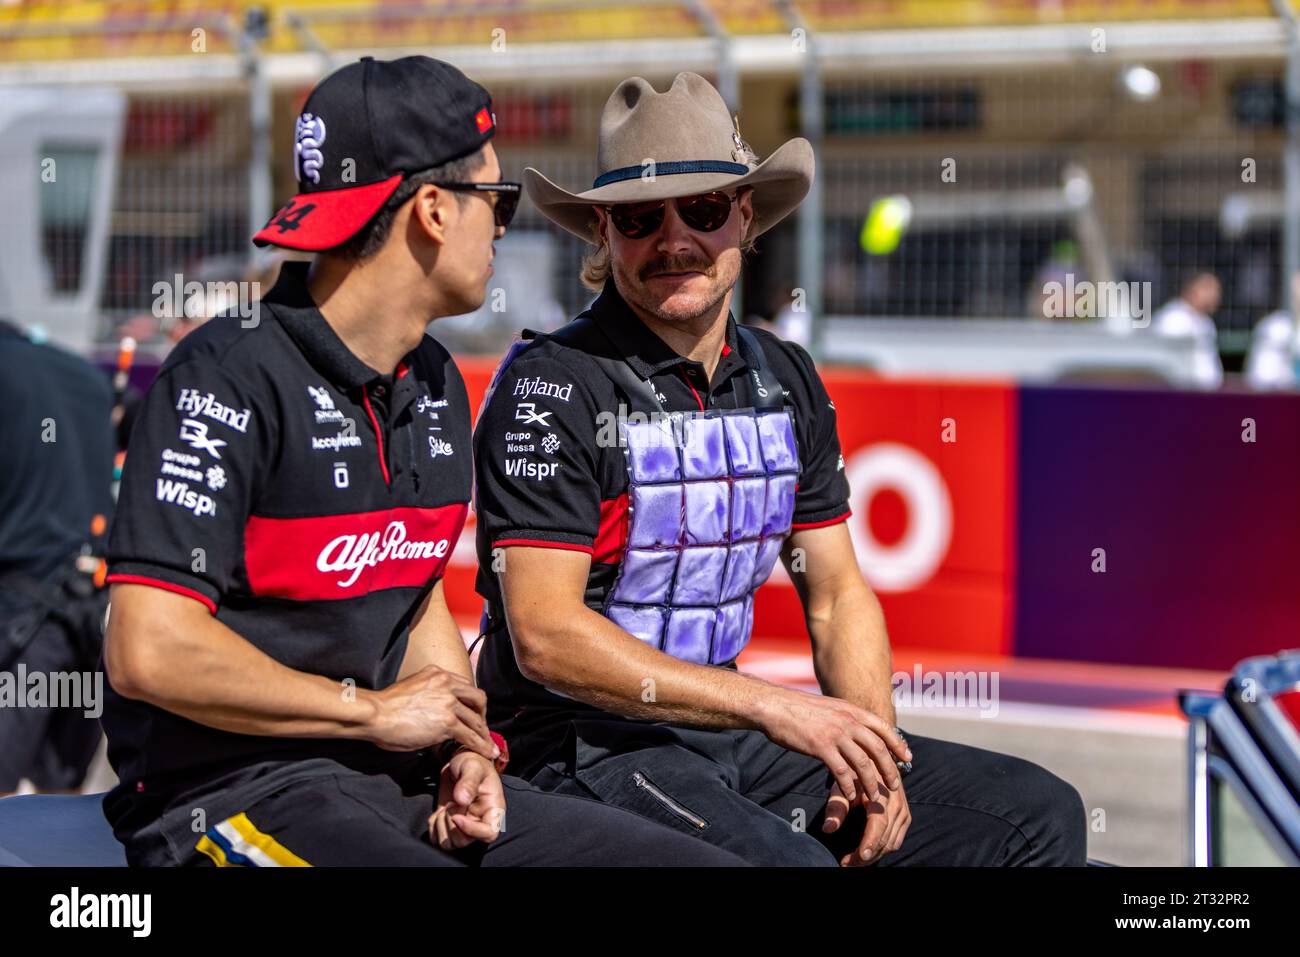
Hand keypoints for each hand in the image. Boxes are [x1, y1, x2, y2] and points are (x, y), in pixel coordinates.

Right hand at [365, 665, 495, 758]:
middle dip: (483, 715)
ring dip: (484, 734)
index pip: (465, 686)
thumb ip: (427, 694)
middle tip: (482, 728)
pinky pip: (470, 735)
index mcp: (437, 674)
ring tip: (489, 746)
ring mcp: (448, 702)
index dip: (472, 701)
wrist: (375, 714)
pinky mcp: (447, 722)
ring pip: (476, 719)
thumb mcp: (411, 689)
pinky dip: (481, 746)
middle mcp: (447, 683)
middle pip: (478, 698)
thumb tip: (432, 710)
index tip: (473, 712)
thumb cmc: (385, 706)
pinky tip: (486, 753)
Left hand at [428, 751, 505, 849]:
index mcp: (493, 810)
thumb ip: (469, 782)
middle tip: (451, 803)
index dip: (471, 830)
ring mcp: (463, 826)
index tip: (456, 815)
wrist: (460, 763)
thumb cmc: (473, 763)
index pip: (489, 834)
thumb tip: (461, 800)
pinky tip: (439, 812)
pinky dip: (433, 827)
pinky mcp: (449, 826)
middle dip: (450, 822)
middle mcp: (479, 822)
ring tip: (446, 807)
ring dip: (440, 825)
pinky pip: (437, 839)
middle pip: (463, 841)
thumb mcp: (473, 767)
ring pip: (448, 844)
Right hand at [757, 687, 910, 806]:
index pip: (883, 727)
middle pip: (878, 748)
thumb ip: (844, 717)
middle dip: (890, 768)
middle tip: (896, 785)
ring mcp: (835, 733)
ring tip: (874, 798)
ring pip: (863, 762)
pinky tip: (849, 796)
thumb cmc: (798, 709)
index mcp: (851, 710)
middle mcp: (847, 720)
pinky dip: (848, 786)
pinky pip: (841, 771)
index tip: (907, 757)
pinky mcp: (820, 747)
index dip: (898, 743)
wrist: (774, 706)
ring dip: (871, 783)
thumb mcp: (829, 707)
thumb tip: (856, 730)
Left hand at [823, 777, 910, 865]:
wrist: (877, 759)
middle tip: (846, 864)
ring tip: (853, 862)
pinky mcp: (905, 816)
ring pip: (892, 843)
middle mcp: (896, 804)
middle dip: (866, 856)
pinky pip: (896, 840)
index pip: (878, 824)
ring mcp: (903, 811)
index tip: (861, 857)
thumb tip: (827, 829)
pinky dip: (883, 850)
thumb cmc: (856, 772)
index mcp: (881, 795)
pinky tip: (867, 853)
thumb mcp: (843, 784)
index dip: (870, 842)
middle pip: (885, 839)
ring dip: (874, 856)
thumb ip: (836, 806)